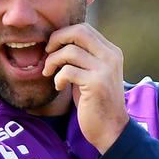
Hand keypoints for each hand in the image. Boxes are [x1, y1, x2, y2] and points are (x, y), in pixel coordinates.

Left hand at [43, 23, 128, 153]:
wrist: (111, 130)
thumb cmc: (96, 102)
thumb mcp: (92, 73)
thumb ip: (82, 57)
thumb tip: (57, 41)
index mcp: (111, 51)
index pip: (84, 29)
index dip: (63, 34)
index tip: (52, 48)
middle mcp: (111, 57)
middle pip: (78, 32)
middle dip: (57, 39)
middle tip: (47, 53)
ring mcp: (105, 69)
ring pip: (69, 51)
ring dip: (53, 61)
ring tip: (50, 73)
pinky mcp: (96, 84)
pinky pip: (67, 71)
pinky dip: (58, 77)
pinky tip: (59, 86)